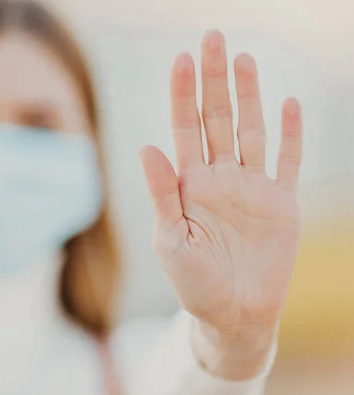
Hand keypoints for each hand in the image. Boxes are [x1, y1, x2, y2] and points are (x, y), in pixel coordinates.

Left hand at [139, 30, 302, 378]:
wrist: (232, 314)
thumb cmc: (193, 282)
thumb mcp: (169, 239)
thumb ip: (162, 193)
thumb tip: (146, 146)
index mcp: (189, 183)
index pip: (184, 127)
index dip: (183, 93)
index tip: (181, 59)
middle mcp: (219, 176)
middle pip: (217, 117)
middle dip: (214, 79)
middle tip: (212, 38)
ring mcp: (251, 187)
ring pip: (251, 130)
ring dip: (249, 95)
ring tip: (243, 58)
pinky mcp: (280, 203)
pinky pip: (286, 161)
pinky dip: (290, 134)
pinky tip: (288, 103)